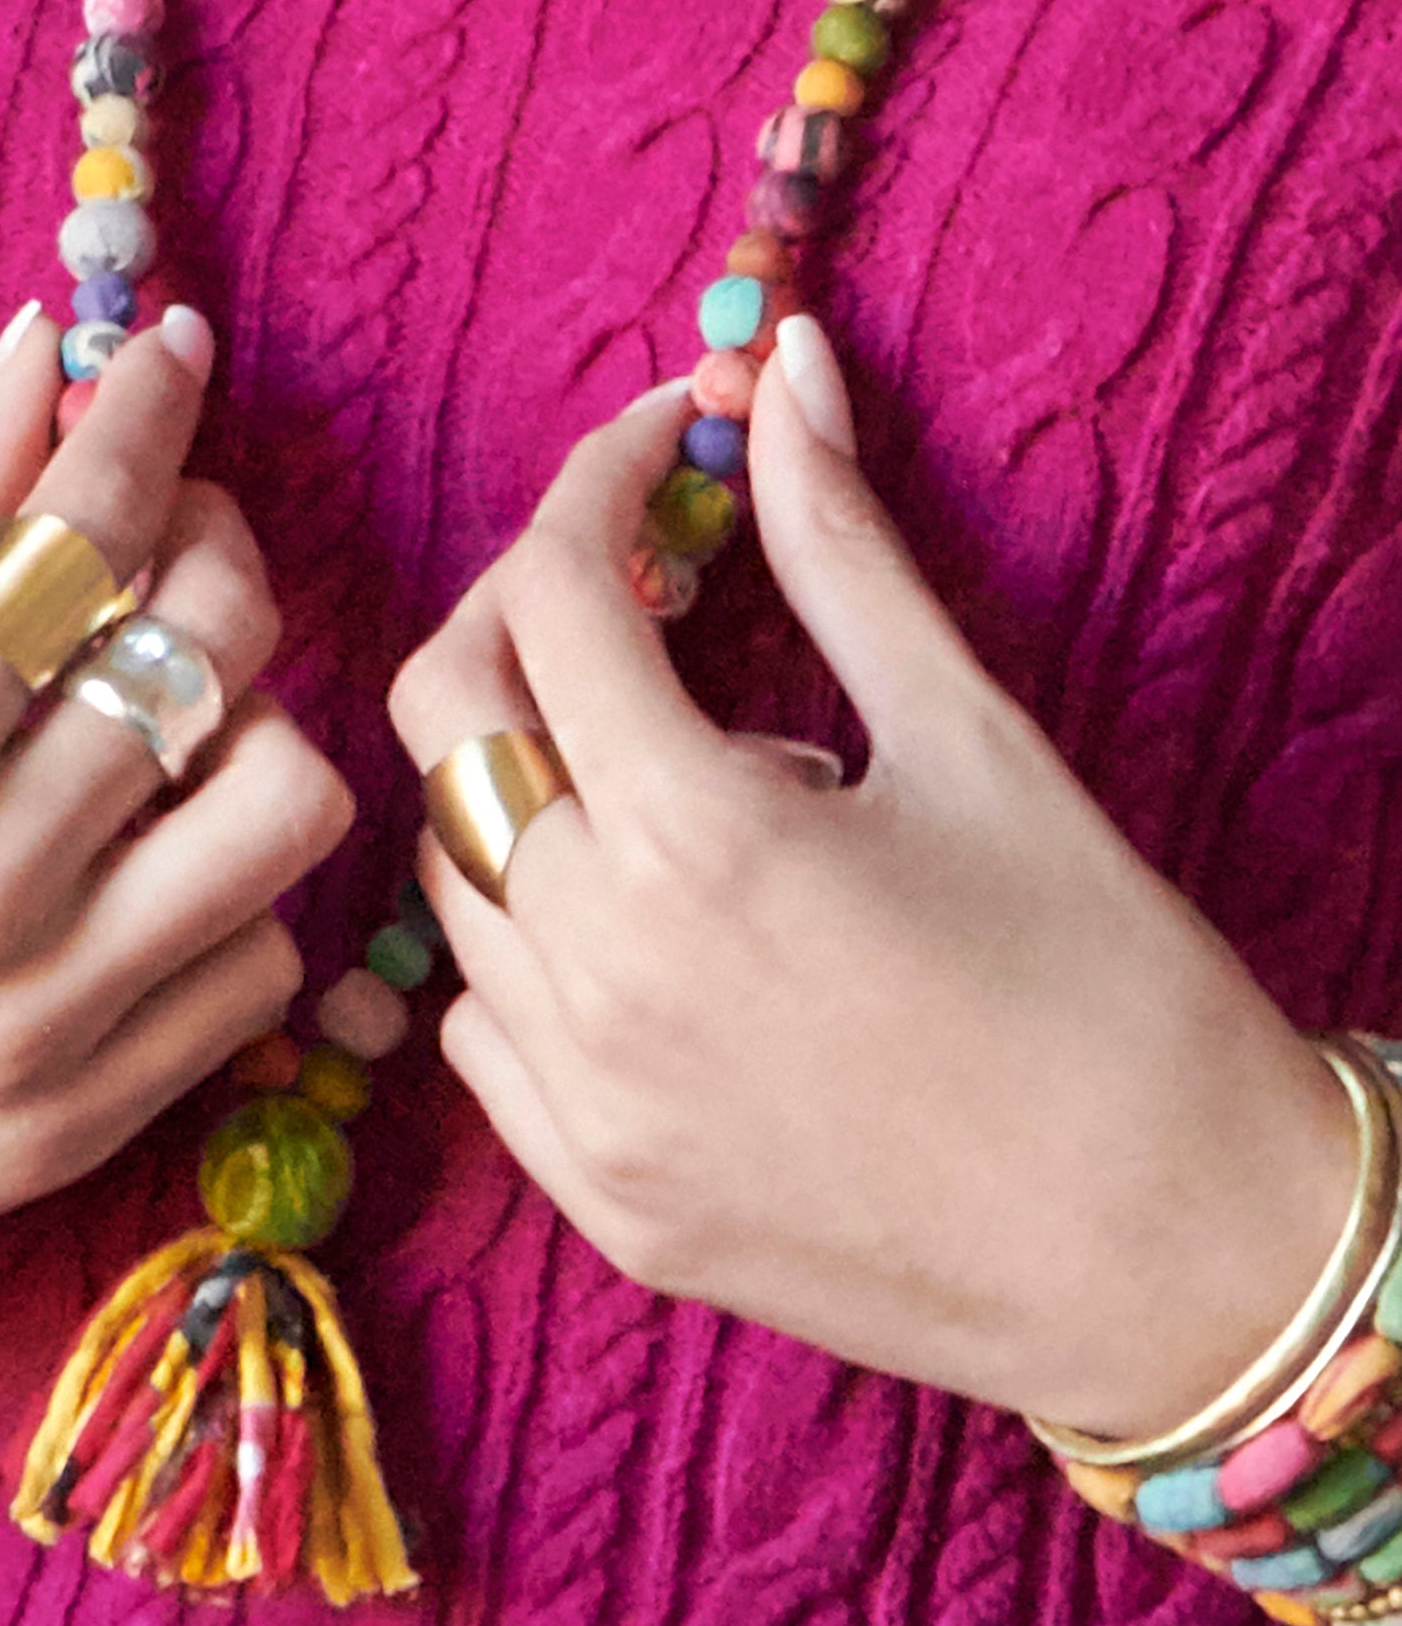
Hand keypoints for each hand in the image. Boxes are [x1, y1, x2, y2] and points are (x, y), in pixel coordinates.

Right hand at [0, 308, 351, 1358]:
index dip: (149, 421)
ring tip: (169, 728)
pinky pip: (256, 974)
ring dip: (253, 732)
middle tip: (164, 540)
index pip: (90, 533)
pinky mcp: (84, 1126)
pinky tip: (151, 873)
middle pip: (223, 651)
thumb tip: (40, 359)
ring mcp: (54, 1021)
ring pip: (286, 813)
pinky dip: (232, 897)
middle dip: (219, 550)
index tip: (173, 361)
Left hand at [390, 315, 1358, 1439]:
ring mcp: (578, 1101)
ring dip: (532, 785)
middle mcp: (597, 972)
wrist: (1176, 1257)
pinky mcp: (591, 1194)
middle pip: (449, 720)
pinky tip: (648, 936)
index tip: (659, 450)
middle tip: (627, 596)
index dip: (592, 486)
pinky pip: (480, 1023)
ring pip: (456, 872)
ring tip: (679, 790)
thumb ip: (843, 549)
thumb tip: (787, 369)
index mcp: (698, 838)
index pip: (551, 596)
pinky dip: (532, 942)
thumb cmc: (1108, 984)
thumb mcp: (974, 741)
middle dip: (519, 617)